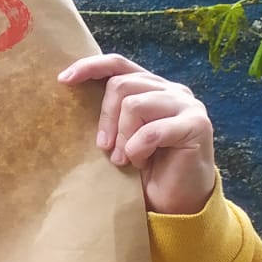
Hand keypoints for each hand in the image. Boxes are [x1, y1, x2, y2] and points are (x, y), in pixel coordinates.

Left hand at [58, 54, 216, 215]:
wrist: (176, 198)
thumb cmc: (143, 164)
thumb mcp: (119, 132)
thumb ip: (109, 109)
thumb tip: (68, 87)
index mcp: (151, 86)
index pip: (117, 63)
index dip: (89, 67)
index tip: (63, 80)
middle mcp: (171, 88)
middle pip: (121, 84)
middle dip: (105, 118)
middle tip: (104, 147)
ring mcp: (187, 104)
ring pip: (134, 105)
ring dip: (123, 137)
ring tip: (124, 159)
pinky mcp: (198, 124)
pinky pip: (152, 131)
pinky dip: (139, 149)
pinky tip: (141, 162)